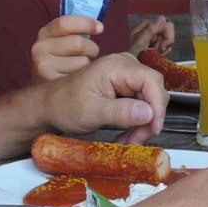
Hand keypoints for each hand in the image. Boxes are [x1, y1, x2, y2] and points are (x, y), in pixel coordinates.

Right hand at [29, 14, 102, 83]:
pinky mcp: (52, 82)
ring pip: (83, 61)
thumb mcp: (62, 40)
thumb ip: (76, 30)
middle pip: (78, 43)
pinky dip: (85, 76)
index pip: (64, 23)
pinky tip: (78, 77)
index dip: (85, 23)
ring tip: (81, 66)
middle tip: (91, 53)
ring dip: (89, 63)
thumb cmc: (61, 58)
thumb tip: (99, 26)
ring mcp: (44, 66)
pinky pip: (81, 76)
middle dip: (92, 48)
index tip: (99, 27)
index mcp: (44, 33)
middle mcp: (40, 48)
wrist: (43, 87)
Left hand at [41, 52, 166, 143]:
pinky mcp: (123, 87)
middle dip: (150, 118)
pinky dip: (137, 121)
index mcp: (116, 67)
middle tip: (137, 139)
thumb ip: (121, 112)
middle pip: (154, 91)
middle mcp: (124, 66)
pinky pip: (141, 103)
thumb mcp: (92, 112)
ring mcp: (124, 76)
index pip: (152, 81)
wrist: (49, 106)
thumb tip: (149, 114)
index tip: (154, 128)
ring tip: (128, 140)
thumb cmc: (64, 105)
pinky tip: (126, 133)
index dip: (158, 106)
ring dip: (144, 123)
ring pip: (149, 99)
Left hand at [129, 16, 174, 53]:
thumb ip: (150, 29)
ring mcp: (153, 37)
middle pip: (168, 35)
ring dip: (161, 51)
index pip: (168, 26)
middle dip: (163, 46)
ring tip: (151, 55)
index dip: (168, 37)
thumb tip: (161, 18)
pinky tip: (152, 56)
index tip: (162, 48)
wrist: (128, 65)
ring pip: (167, 43)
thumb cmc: (130, 53)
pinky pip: (164, 49)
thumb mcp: (140, 41)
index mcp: (148, 24)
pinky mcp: (155, 45)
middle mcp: (152, 29)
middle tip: (154, 53)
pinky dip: (160, 54)